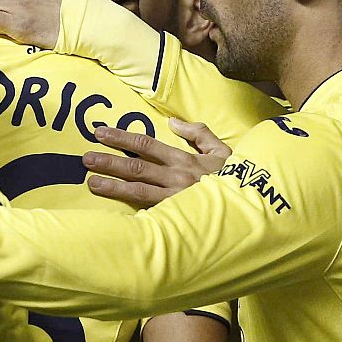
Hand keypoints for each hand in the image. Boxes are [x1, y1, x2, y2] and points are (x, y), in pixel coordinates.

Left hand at [84, 118, 231, 208]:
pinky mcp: (177, 219)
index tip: (100, 133)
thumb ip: (198, 133)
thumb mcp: (222, 150)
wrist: (256, 209)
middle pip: (136, 166)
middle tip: (85, 158)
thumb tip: (173, 121)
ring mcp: (176, 200)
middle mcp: (177, 178)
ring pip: (139, 191)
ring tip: (91, 183)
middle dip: (109, 161)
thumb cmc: (237, 179)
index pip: (146, 144)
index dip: (121, 137)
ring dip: (113, 186)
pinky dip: (132, 213)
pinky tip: (113, 215)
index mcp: (185, 160)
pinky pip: (151, 214)